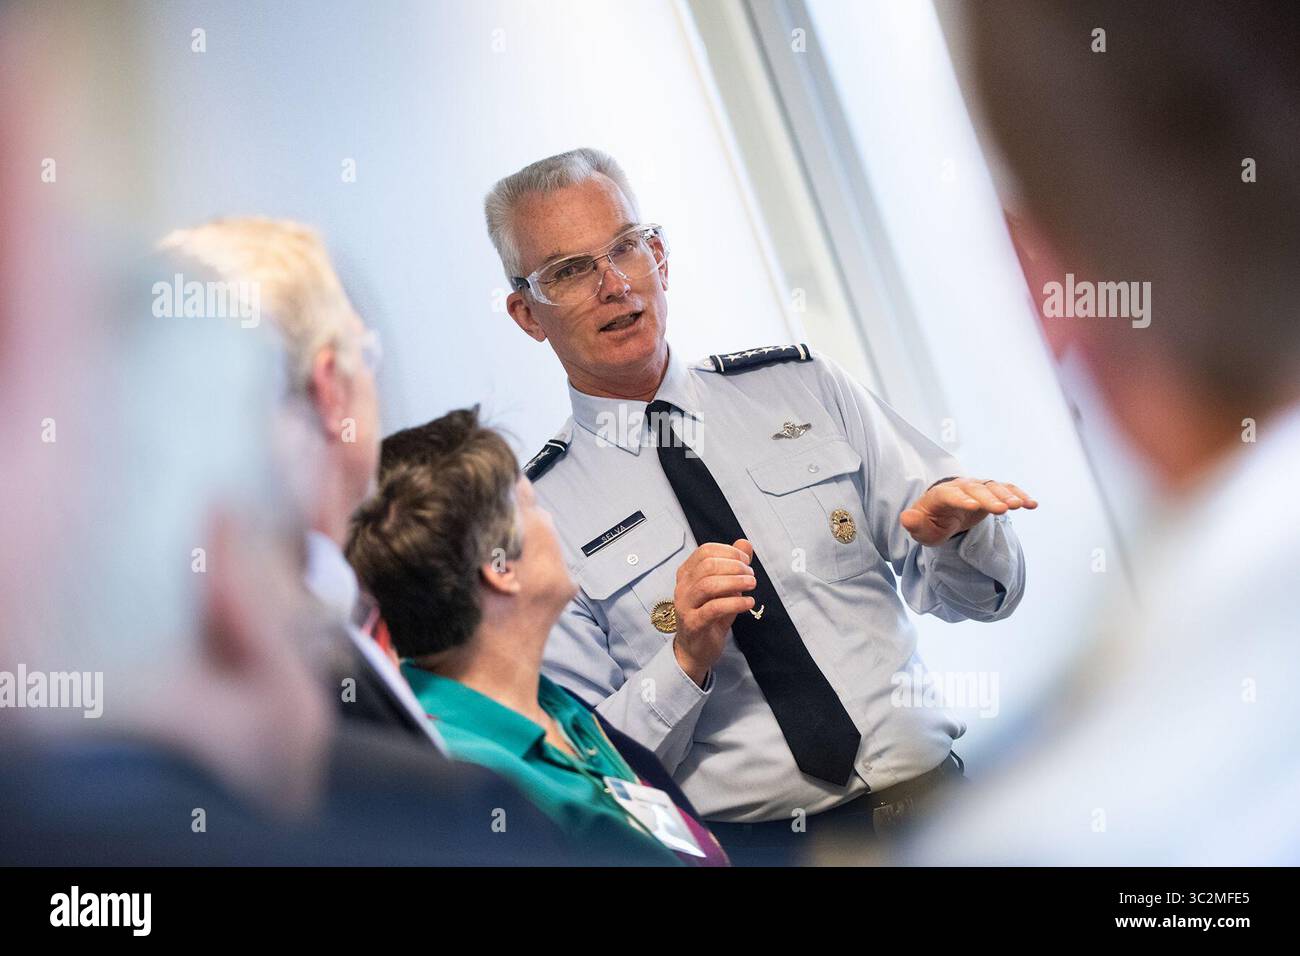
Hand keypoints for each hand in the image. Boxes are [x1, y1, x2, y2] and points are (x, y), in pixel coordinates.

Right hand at [671, 539, 756, 686]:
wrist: (696, 649)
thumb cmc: (710, 615)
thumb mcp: (724, 587)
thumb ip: (732, 564)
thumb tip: (745, 543)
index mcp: (687, 573)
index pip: (705, 551)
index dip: (729, 552)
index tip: (746, 560)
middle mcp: (682, 586)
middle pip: (708, 565)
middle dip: (735, 566)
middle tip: (751, 575)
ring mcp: (685, 605)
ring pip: (709, 585)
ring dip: (736, 582)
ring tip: (752, 585)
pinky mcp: (693, 623)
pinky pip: (714, 608)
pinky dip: (735, 602)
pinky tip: (748, 602)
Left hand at [900, 478, 1037, 545]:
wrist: (941, 513)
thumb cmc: (930, 522)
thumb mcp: (920, 528)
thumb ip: (914, 524)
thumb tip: (906, 519)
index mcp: (941, 495)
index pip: (951, 495)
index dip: (962, 500)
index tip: (974, 507)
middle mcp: (961, 487)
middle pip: (976, 490)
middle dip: (989, 498)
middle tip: (1003, 509)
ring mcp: (978, 488)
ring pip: (993, 487)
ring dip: (1007, 495)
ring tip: (1020, 506)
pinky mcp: (991, 492)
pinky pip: (1006, 490)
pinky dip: (1019, 495)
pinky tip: (1032, 504)